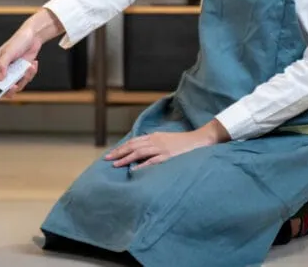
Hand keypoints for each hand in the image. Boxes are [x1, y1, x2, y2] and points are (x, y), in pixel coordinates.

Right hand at [0, 8, 64, 97]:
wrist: (33, 37)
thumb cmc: (17, 42)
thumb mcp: (8, 52)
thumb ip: (2, 65)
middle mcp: (2, 71)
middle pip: (0, 89)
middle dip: (8, 90)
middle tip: (14, 87)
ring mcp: (12, 73)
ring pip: (15, 87)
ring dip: (24, 79)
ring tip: (28, 68)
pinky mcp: (22, 73)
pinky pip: (25, 80)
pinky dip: (30, 74)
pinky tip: (33, 63)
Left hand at [105, 120, 229, 169]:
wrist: (200, 140)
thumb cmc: (184, 142)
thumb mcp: (166, 140)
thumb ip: (154, 144)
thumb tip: (142, 151)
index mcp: (155, 137)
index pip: (134, 141)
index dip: (122, 147)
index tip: (112, 154)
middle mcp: (156, 141)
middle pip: (133, 146)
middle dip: (119, 152)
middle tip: (107, 159)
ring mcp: (162, 148)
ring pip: (139, 152)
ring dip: (126, 158)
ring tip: (115, 164)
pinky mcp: (169, 156)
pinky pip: (152, 161)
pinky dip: (141, 165)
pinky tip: (133, 170)